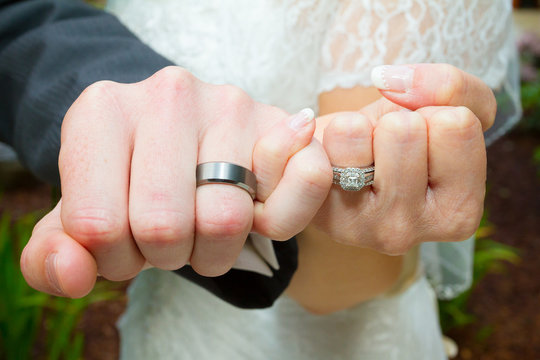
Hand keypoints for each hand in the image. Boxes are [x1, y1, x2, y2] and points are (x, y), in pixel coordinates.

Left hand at [20, 67, 330, 296]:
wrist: (186, 134)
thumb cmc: (133, 180)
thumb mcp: (82, 213)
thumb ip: (54, 253)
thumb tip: (73, 274)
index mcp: (101, 111)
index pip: (98, 226)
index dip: (115, 260)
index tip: (125, 243)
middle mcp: (168, 94)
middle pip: (163, 227)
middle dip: (166, 256)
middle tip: (168, 237)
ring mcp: (230, 104)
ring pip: (224, 221)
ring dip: (214, 249)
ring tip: (203, 223)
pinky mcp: (280, 120)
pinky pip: (297, 189)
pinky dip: (278, 222)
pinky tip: (255, 207)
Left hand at [312, 64, 495, 254]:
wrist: (344, 159)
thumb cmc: (402, 142)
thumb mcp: (448, 109)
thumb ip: (451, 86)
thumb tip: (388, 80)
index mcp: (456, 214)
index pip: (455, 125)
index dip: (434, 114)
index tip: (423, 139)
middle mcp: (408, 232)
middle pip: (405, 129)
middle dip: (394, 122)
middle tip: (386, 148)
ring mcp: (358, 226)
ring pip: (356, 131)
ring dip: (357, 127)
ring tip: (361, 153)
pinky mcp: (318, 212)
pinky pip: (322, 140)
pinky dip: (328, 133)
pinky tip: (334, 160)